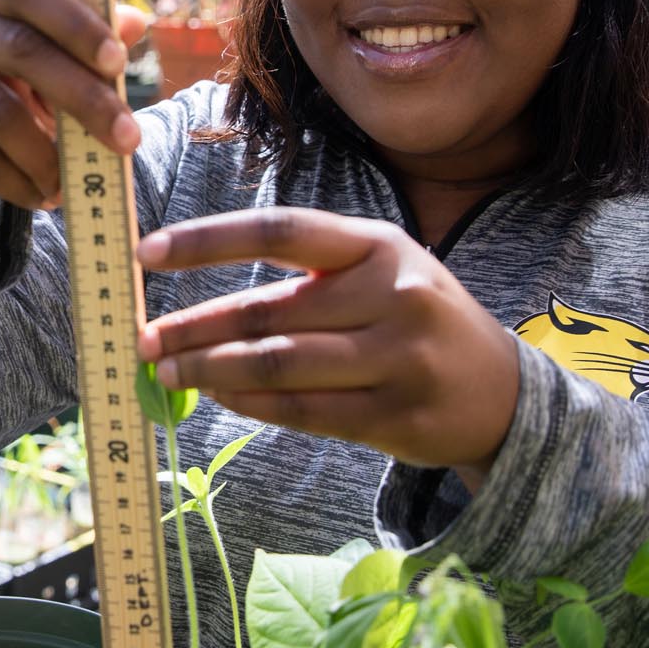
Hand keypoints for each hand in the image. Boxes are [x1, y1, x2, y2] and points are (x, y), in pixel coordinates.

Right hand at [0, 0, 148, 217]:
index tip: (118, 61)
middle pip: (20, 50)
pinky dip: (19, 183)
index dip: (75, 21)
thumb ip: (83, 41)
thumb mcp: (37, 62)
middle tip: (127, 138)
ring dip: (49, 156)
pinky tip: (44, 196)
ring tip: (76, 182)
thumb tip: (136, 22)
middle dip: (84, 98)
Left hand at [135, 208, 519, 486]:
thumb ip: (307, 280)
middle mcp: (393, 294)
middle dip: (194, 328)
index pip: (279, 230)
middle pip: (267, 311)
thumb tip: (201, 306)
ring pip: (278, 365)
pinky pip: (304, 411)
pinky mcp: (396, 416)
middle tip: (144, 340)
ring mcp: (399, 359)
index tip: (148, 252)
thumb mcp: (381, 274)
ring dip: (211, 371)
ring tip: (168, 372)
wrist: (504, 393)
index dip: (208, 241)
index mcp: (378, 245)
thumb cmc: (418, 321)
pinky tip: (219, 398)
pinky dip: (252, 405)